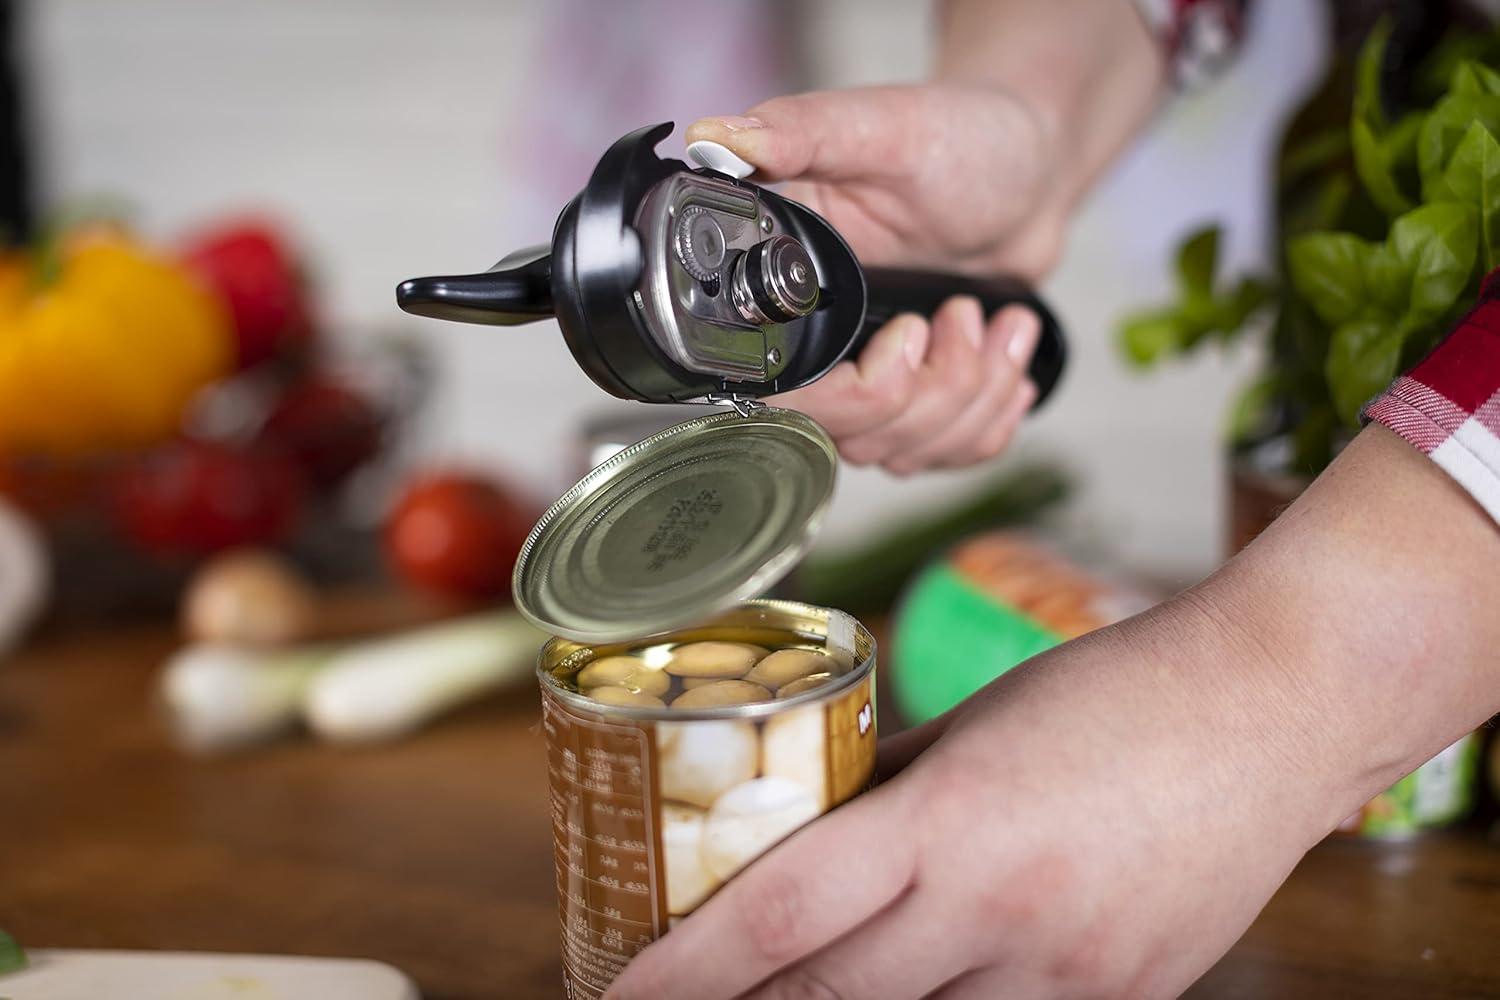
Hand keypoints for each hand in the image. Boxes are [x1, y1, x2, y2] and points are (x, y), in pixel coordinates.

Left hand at [606, 586, 1336, 999]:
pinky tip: (911, 995)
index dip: (689, 963)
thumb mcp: (976, 724)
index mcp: (956, 818)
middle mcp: (1005, 910)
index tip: (621, 986)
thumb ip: (887, 787)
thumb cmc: (1116, 693)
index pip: (785, 911)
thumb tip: (807, 822)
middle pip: (831, 999)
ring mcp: (1069, 973)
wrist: (1274, 710)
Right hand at [686, 84, 1061, 473]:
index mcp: (788, 288)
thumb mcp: (876, 126)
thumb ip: (793, 132)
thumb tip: (713, 139)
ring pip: (905, 453)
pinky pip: (948, 455)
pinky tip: (1008, 357)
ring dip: (974, 395)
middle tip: (964, 313)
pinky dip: (993, 417)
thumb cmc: (956, 136)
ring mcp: (872, 379)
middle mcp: (821, 346)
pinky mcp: (921, 397)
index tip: (912, 332)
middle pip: (855, 438)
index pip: (792, 398)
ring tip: (997, 321)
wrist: (1028, 163)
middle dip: (933, 389)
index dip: (858, 391)